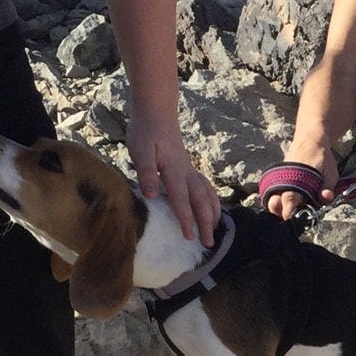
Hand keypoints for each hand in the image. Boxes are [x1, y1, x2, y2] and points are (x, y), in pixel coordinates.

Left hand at [127, 105, 220, 246]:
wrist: (157, 112)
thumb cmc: (145, 131)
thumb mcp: (140, 150)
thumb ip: (146, 172)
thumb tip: (151, 195)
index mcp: (173, 170)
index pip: (181, 199)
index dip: (186, 219)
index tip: (190, 238)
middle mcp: (186, 172)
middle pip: (200, 200)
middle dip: (205, 222)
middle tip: (209, 243)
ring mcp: (189, 169)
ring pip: (207, 193)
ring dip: (212, 212)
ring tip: (215, 230)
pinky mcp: (188, 167)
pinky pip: (205, 187)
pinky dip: (211, 200)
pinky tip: (211, 207)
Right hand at [268, 145, 339, 221]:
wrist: (310, 140)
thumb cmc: (321, 157)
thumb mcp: (330, 172)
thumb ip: (327, 188)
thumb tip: (325, 199)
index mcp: (296, 181)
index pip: (288, 201)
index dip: (291, 213)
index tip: (297, 221)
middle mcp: (283, 181)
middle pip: (274, 205)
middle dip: (283, 213)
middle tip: (295, 215)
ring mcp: (278, 179)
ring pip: (271, 200)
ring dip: (280, 208)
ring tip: (293, 208)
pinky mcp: (277, 178)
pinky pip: (272, 194)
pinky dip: (278, 200)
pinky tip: (290, 200)